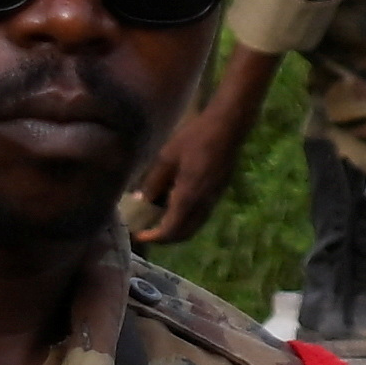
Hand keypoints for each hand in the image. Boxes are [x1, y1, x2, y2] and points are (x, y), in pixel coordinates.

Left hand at [126, 47, 280, 246]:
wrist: (228, 127)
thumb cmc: (194, 138)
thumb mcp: (166, 158)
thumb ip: (153, 182)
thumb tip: (140, 201)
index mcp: (189, 197)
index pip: (170, 230)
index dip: (153, 237)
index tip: (137, 234)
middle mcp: (203, 204)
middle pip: (184, 234)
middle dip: (164, 237)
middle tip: (146, 229)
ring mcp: (214, 199)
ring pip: (194, 226)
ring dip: (176, 228)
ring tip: (157, 217)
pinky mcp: (218, 192)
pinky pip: (200, 215)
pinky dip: (185, 218)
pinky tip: (174, 202)